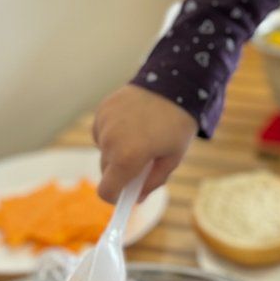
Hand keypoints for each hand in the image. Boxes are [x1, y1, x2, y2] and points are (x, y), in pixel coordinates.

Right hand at [92, 85, 197, 203]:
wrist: (174, 82)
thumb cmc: (177, 123)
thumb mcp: (173, 158)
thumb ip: (153, 182)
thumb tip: (137, 198)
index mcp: (127, 158)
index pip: (106, 192)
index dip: (116, 197)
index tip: (125, 194)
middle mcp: (109, 142)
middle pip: (106, 171)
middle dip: (120, 171)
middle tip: (141, 161)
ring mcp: (103, 124)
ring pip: (104, 150)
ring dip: (116, 150)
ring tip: (140, 136)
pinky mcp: (102, 110)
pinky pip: (102, 131)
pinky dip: (113, 133)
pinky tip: (132, 122)